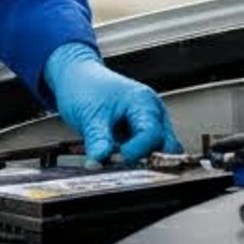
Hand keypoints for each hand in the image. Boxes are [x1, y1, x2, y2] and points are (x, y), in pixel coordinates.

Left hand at [44, 42, 180, 163]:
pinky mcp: (143, 132)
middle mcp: (153, 112)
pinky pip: (148, 150)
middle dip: (147, 159)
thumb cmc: (85, 88)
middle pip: (165, 146)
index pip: (151, 134)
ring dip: (141, 159)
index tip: (118, 159)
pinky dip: (135, 157)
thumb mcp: (88, 115)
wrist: (78, 78)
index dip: (136, 151)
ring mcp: (151, 122)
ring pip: (159, 150)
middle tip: (120, 164)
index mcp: (144, 103)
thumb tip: (98, 162)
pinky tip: (117, 156)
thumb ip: (97, 140)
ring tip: (115, 158)